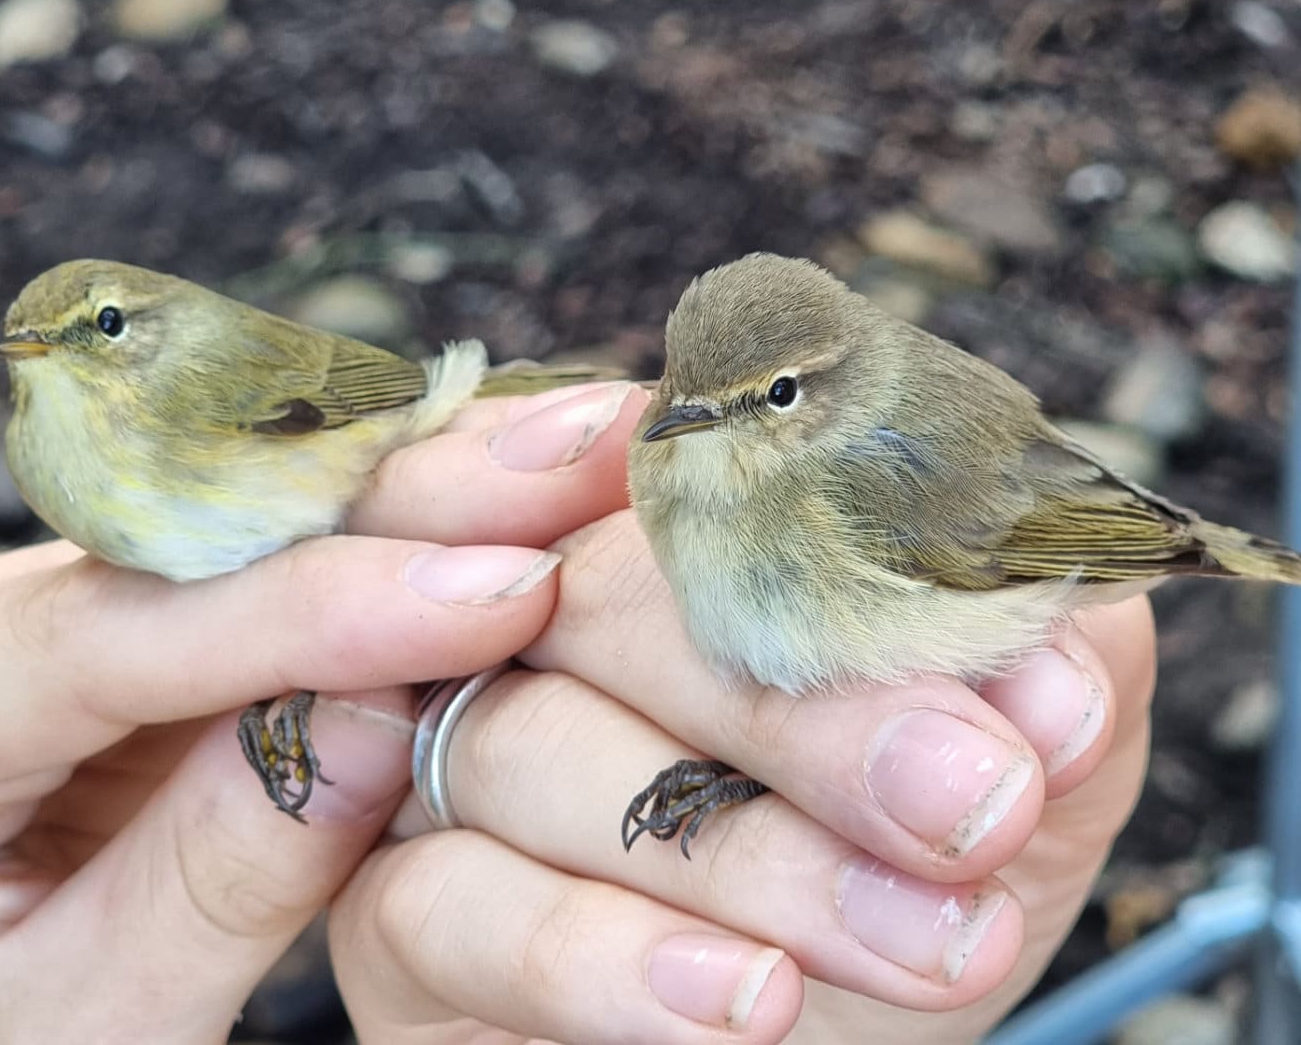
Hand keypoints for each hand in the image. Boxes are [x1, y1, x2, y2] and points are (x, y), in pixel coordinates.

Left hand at [0, 382, 645, 1041]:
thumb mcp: (74, 1024)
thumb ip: (222, 875)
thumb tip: (388, 712)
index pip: (124, 628)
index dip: (321, 604)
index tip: (497, 589)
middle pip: (206, 522)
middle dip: (414, 487)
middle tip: (583, 442)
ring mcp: (66, 601)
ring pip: (262, 521)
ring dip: (435, 488)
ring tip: (580, 444)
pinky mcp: (145, 623)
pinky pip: (281, 566)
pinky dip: (409, 537)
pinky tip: (512, 484)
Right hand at [328, 513, 1153, 1042]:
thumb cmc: (894, 902)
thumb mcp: (1008, 796)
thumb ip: (1048, 693)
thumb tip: (1057, 668)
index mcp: (664, 560)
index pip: (643, 461)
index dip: (742, 492)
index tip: (876, 559)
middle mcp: (531, 637)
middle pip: (594, 597)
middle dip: (794, 704)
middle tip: (971, 796)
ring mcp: (449, 766)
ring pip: (529, 745)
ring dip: (741, 852)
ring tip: (922, 937)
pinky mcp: (394, 915)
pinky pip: (449, 905)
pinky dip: (598, 954)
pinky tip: (745, 1005)